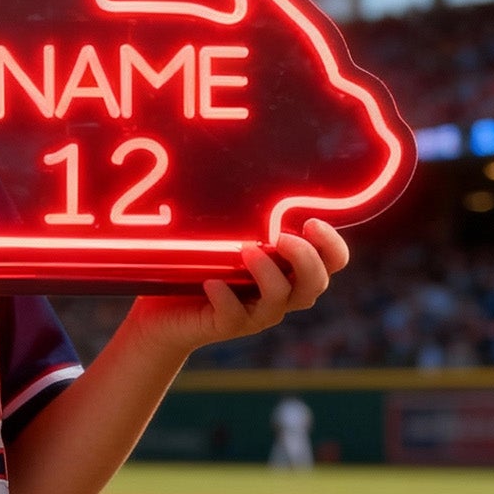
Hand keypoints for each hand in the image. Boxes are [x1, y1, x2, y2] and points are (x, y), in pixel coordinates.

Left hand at [123, 219, 349, 359]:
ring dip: (267, 273)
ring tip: (246, 250)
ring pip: (280, 300)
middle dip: (305, 259)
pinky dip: (226, 298)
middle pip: (315, 284)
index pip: (331, 263)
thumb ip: (243, 217)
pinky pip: (234, 317)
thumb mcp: (223, 239)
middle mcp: (278, 296)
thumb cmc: (196, 269)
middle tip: (282, 238)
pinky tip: (211, 282)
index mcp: (287, 272)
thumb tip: (241, 167)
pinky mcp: (225, 326)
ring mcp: (254, 315)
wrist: (162, 316)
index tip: (311, 222)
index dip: (331, 246)